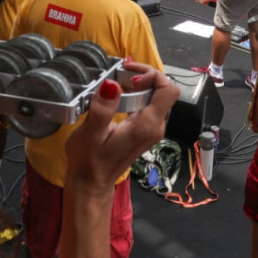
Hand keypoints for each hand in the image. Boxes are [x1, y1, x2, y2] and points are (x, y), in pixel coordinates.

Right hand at [64, 64, 179, 193]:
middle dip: (146, 76)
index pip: (169, 90)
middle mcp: (156, 126)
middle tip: (121, 73)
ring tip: (119, 80)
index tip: (129, 76)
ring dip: (141, 84)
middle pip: (164, 91)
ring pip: (157, 97)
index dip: (152, 76)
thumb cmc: (89, 161)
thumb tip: (111, 84)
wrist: (91, 183)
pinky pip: (149, 105)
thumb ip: (102, 108)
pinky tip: (119, 94)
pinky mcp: (145, 131)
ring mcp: (152, 130)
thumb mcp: (91, 133)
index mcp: (147, 125)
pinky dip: (138, 94)